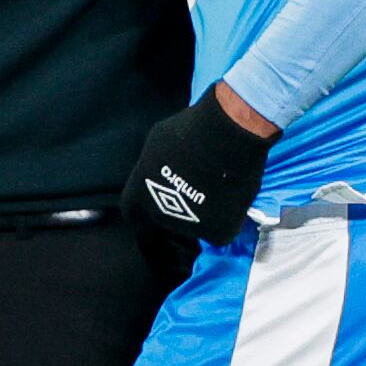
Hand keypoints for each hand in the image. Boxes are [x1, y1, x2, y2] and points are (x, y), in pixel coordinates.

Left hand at [121, 84, 279, 247]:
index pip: (132, 210)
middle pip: (166, 215)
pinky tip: (233, 197)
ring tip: (219, 184)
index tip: (157, 197)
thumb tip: (164, 165)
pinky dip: (226, 216)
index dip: (145, 204)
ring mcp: (188, 226)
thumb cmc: (191, 131)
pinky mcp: (216, 233)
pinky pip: (220, 228)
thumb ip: (156, 161)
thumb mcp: (160, 141)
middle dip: (178, 203)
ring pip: (195, 221)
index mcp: (140, 191)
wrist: (226, 142)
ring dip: (202, 209)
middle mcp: (159, 213)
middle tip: (197, 183)